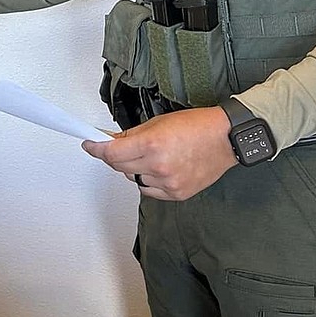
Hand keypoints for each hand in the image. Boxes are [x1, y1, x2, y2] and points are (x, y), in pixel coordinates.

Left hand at [81, 107, 235, 200]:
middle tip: (120, 147)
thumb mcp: (158, 122)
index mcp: (152, 144)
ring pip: (134, 179)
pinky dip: (149, 180)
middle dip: (115, 157)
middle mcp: (158, 166)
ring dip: (135, 168)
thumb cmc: (197, 126)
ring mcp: (168, 182)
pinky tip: (160, 168)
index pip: (111, 153)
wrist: (226, 139)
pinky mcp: (177, 194)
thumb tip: (110, 141)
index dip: (96, 148)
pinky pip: (149, 190)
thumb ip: (131, 135)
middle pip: (119, 167)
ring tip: (153, 156)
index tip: (89, 144)